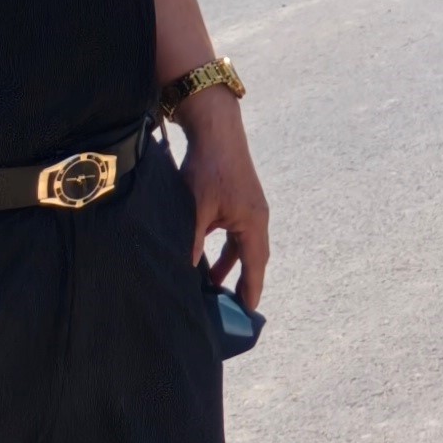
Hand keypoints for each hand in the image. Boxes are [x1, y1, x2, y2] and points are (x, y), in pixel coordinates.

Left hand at [173, 87, 270, 310]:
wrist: (216, 130)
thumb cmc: (209, 168)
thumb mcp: (196, 209)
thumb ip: (192, 242)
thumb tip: (185, 269)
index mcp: (253, 222)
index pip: (255, 265)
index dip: (251, 289)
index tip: (248, 313)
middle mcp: (257, 217)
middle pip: (253, 258)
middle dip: (243, 282)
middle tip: (232, 308)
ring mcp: (250, 208)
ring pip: (242, 246)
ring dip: (230, 265)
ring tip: (213, 286)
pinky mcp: (239, 201)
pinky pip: (235, 233)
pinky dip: (224, 249)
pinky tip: (206, 256)